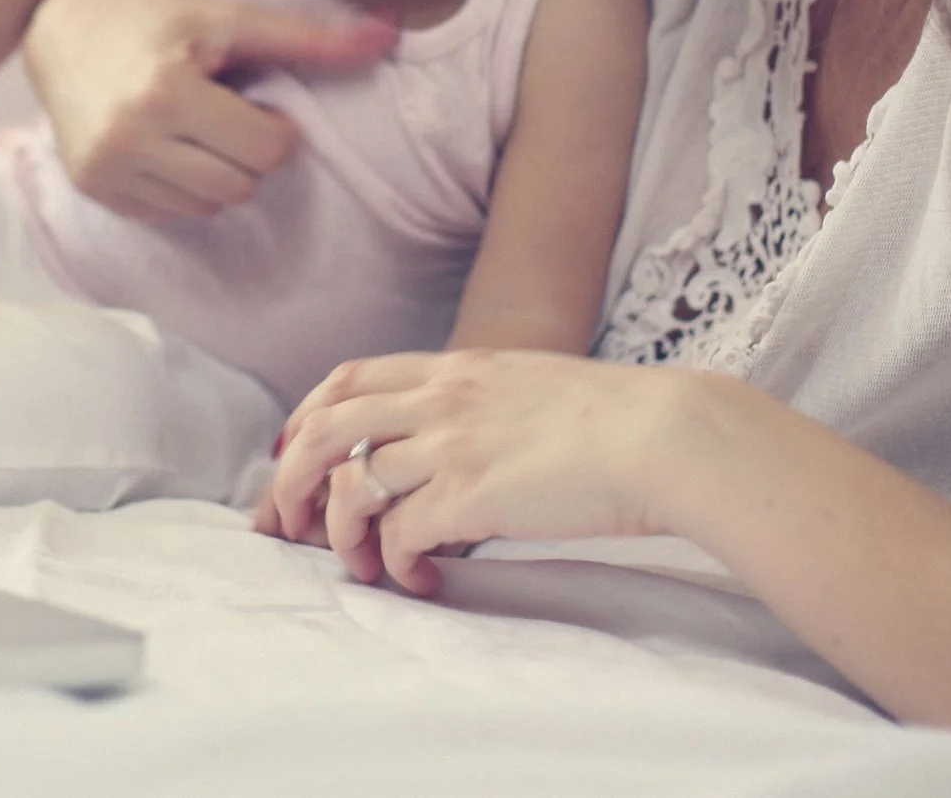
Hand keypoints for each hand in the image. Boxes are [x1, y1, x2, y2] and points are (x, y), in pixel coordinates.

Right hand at [23, 0, 396, 222]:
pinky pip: (171, 213)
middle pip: (240, 185)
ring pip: (208, 205)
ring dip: (215, 172)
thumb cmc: (160, 16)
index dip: (273, 127)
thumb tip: (391, 33)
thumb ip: (310, 35)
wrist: (60, 20)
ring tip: (194, 126)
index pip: (266, 152)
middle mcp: (129, 137)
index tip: (251, 97)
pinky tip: (164, 143)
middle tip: (223, 110)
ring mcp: (104, 169)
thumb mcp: (231, 16)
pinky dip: (180, 185)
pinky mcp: (91, 188)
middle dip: (245, 151)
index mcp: (167, 92)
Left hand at [259, 349, 700, 595]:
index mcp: (455, 367)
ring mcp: (451, 444)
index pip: (349, 378)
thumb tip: (454, 448)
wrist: (664, 434)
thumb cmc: (616, 421)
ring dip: (343, 536)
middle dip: (290, 481)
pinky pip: (397, 535)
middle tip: (287, 527)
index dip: (307, 417)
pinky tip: (421, 583)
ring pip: (351, 487)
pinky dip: (395, 565)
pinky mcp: (470, 496)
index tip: (292, 455)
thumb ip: (481, 404)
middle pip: (325, 429)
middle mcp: (441, 398)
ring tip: (366, 567)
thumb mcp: (530, 387)